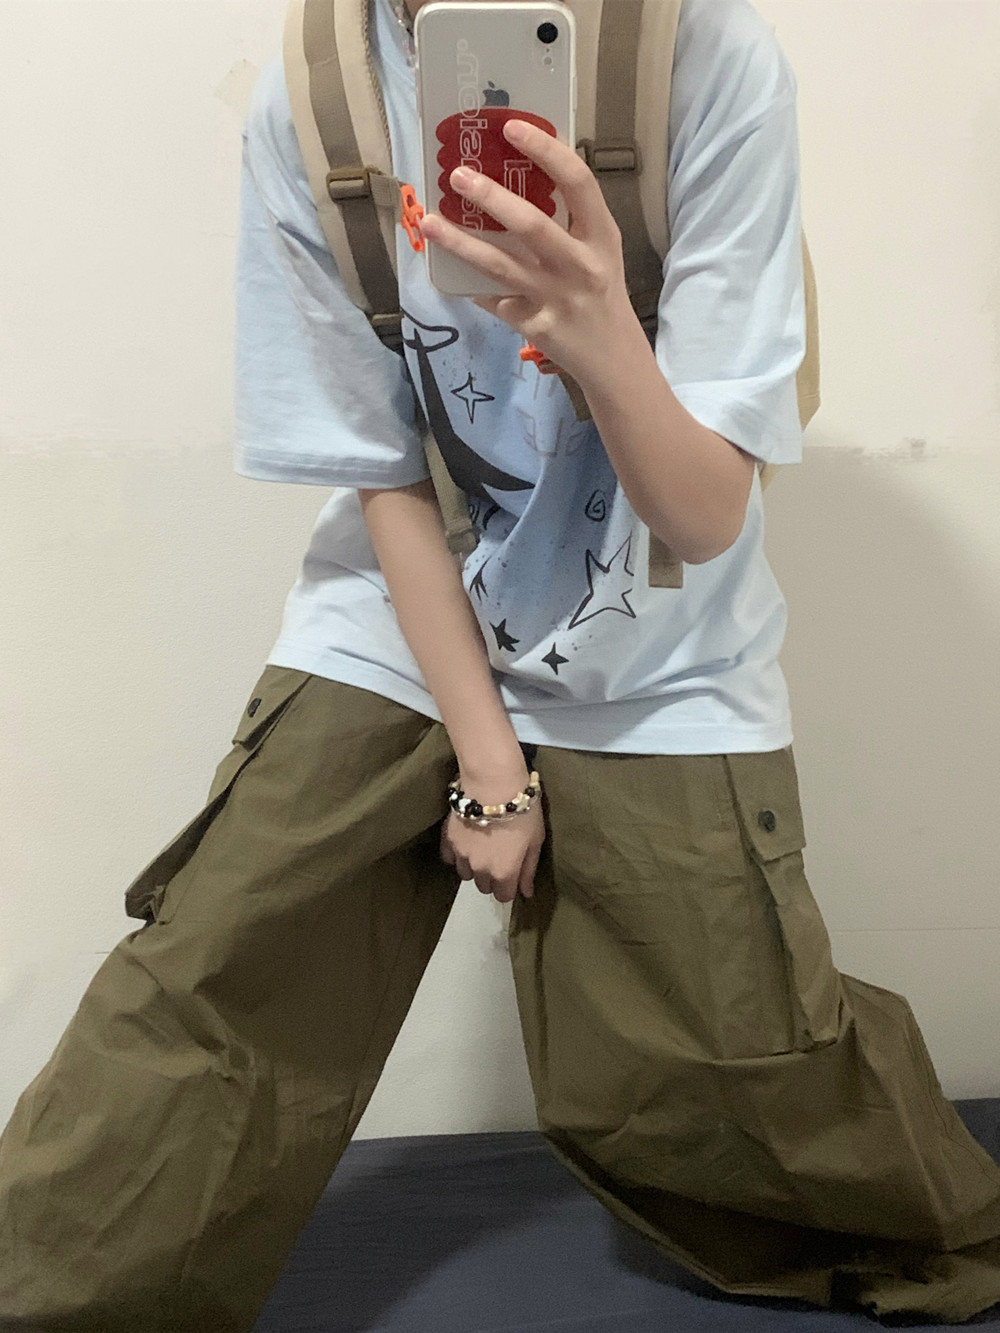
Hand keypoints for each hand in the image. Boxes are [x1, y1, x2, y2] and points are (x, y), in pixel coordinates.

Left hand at [418, 119, 635, 385]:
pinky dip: (469, 283)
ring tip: (430, 221)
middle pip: (531, 224)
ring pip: (499, 265)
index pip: (578, 182)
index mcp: (601, 236)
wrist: (613, 357)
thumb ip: (571, 218)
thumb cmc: (601, 292)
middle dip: (490, 197)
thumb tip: (522, 172)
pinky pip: (493, 299)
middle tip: (457, 175)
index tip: (512, 127)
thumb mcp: (600, 250)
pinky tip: (446, 269)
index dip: (546, 150)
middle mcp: (580, 265)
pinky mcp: (534, 325)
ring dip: (460, 242)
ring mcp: (554, 298)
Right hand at [439, 786, 544, 904]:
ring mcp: (461, 855)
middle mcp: (480, 869)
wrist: (493, 783)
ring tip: (483, 848)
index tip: (513, 872)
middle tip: (500, 856)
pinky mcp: (448, 839)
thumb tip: (526, 893)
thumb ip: (529, 870)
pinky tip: (466, 843)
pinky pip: (450, 858)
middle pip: (484, 886)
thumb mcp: (535, 841)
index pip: (503, 896)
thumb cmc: (523, 811)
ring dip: (474, 867)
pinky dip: (457, 856)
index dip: (510, 887)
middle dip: (492, 877)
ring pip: (466, 874)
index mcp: (503, 872)